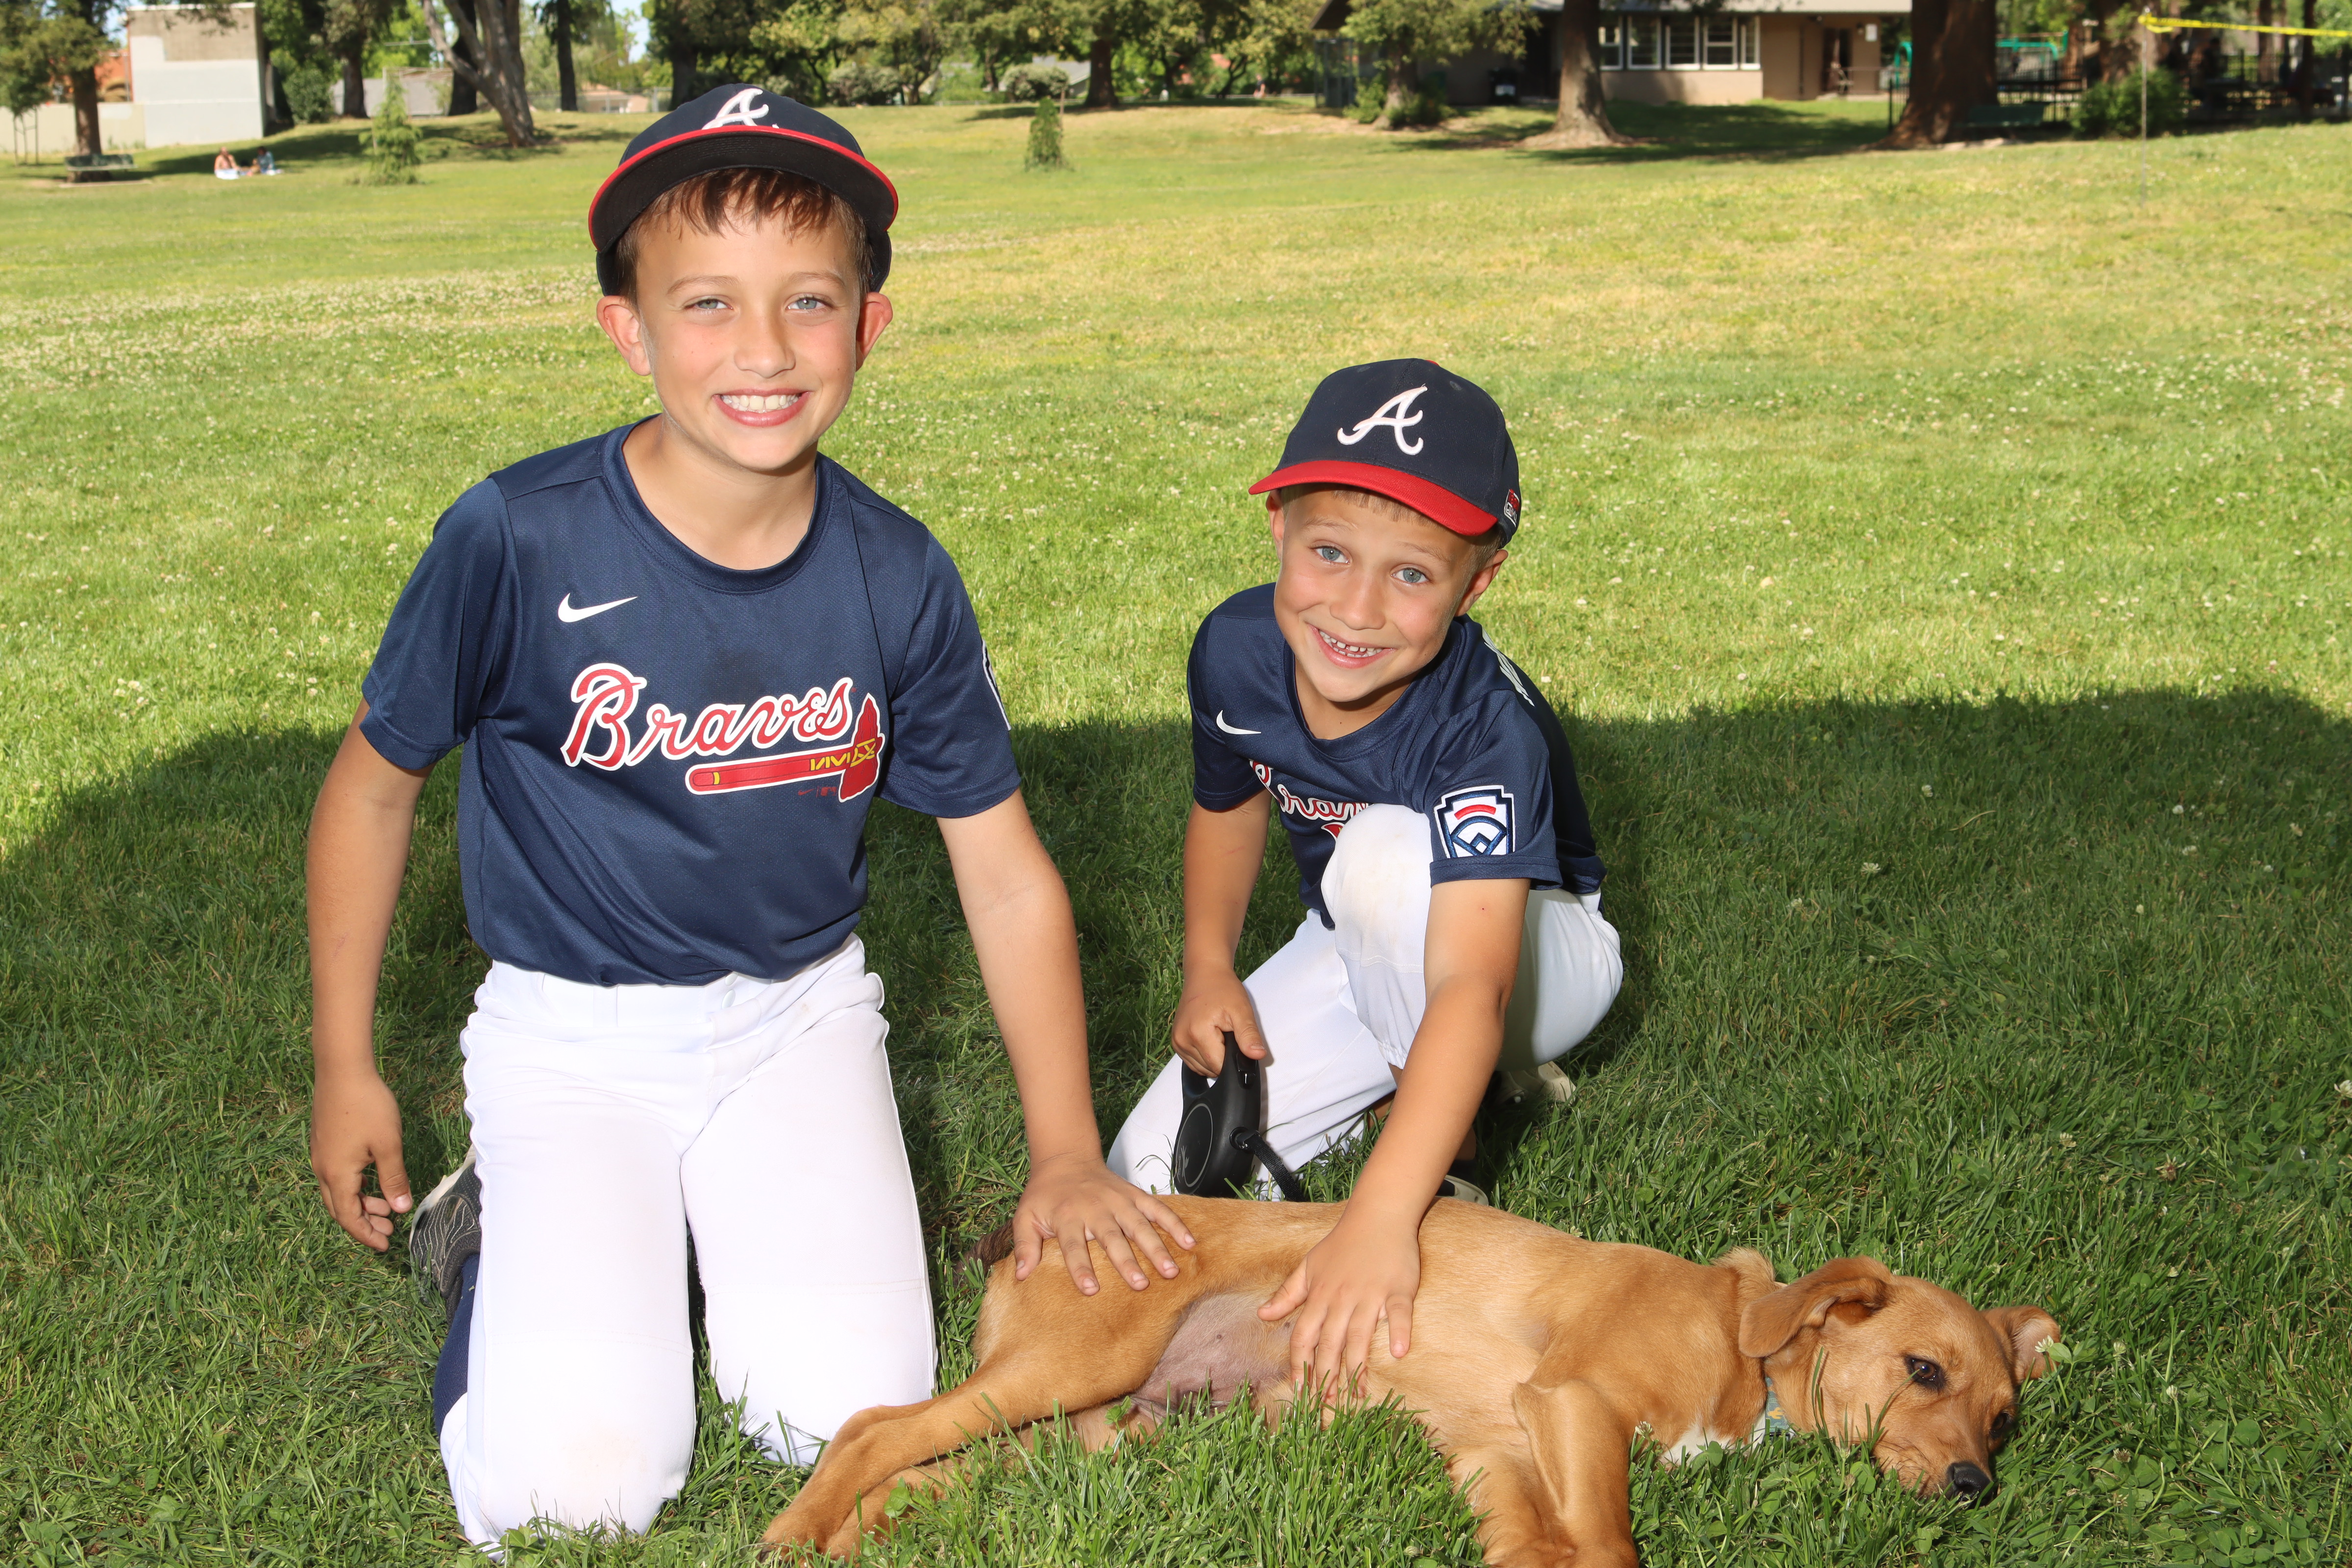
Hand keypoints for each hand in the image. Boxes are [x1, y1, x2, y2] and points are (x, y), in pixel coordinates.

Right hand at [311, 1067, 410, 1250]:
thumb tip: (400, 1208)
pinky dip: (354, 1186)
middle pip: (340, 1208)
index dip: (366, 1235)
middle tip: (388, 1231)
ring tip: (386, 1207)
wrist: (342, 1070)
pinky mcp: (324, 1142)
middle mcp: (323, 1169)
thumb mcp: (388, 1145)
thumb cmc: (367, 1106)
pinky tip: (373, 1180)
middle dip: (364, 1223)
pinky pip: (337, 1176)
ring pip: (338, 1191)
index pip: (349, 1217)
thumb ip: (393, 1179)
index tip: (385, 1246)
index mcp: (337, 1175)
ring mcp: (321, 1155)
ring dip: (360, 1204)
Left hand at [1011, 1151, 1194, 1293]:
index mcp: (1067, 1216)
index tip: (1091, 1289)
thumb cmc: (1044, 1195)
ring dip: (1156, 1248)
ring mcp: (1118, 1201)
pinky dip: (1174, 1224)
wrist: (1065, 1160)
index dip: (1081, 1267)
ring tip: (1171, 1271)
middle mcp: (1095, 1208)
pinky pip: (1157, 1209)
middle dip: (1126, 1261)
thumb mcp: (1025, 1217)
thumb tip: (1021, 1276)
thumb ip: (1024, 1245)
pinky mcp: (1134, 1195)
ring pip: (1139, 1225)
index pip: (1073, 1245)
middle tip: (1140, 1285)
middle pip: (1112, 1237)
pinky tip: (1189, 1243)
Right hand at [1170, 967, 1265, 1075]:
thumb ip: (1249, 1035)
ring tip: (1219, 1034)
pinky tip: (1211, 1038)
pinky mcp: (1176, 1042)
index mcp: (1197, 1033)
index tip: (1236, 1041)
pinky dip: (1205, 1056)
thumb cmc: (1223, 989)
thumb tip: (1257, 1055)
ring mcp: (1177, 1042)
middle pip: (1210, 1069)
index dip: (1233, 1059)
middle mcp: (1182, 1040)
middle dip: (1224, 1057)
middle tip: (1228, 1033)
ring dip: (1214, 1058)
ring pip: (1201, 1068)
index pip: (1219, 1066)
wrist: (1205, 975)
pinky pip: (1193, 1061)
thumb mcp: (1241, 1010)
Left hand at [1258, 1207, 1420, 1397]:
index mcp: (1319, 1295)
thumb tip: (1262, 1316)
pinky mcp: (1397, 1289)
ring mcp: (1369, 1295)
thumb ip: (1287, 1294)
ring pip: (1359, 1336)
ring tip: (1356, 1396)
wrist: (1377, 1215)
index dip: (1300, 1366)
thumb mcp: (1308, 1266)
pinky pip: (1398, 1314)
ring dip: (1356, 1369)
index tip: (1299, 1392)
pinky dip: (1400, 1332)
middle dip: (1325, 1378)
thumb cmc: (1342, 1243)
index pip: (1304, 1337)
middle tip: (1326, 1407)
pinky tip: (1399, 1354)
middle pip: (1329, 1345)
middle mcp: (1341, 1299)